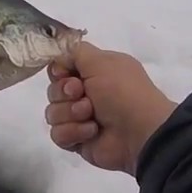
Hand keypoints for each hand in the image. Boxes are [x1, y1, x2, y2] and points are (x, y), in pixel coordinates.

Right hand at [44, 42, 176, 175]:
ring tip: (91, 116)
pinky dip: (74, 132)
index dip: (58, 71)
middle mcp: (86, 93)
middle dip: (64, 92)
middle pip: (53, 90)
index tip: (65, 74)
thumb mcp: (102, 61)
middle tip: (82, 94)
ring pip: (52, 113)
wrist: (139, 132)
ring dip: (71, 113)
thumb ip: (75, 51)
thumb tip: (59, 56)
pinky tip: (92, 132)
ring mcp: (80, 119)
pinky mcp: (77, 141)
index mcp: (95, 72)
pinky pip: (58, 134)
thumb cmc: (123, 92)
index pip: (60, 68)